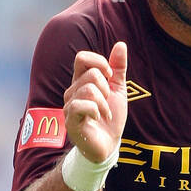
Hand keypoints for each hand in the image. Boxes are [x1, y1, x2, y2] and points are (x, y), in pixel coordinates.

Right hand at [63, 42, 128, 161]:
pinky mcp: (70, 120)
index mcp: (81, 82)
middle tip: (107, 102)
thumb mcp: (118, 90)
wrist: (109, 145)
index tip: (110, 76)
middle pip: (91, 74)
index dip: (100, 62)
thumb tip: (121, 44)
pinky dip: (97, 110)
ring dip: (104, 102)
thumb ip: (118, 69)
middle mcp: (71, 91)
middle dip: (107, 88)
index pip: (82, 58)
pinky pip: (83, 105)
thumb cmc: (110, 118)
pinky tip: (99, 118)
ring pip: (89, 89)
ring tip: (105, 113)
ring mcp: (69, 106)